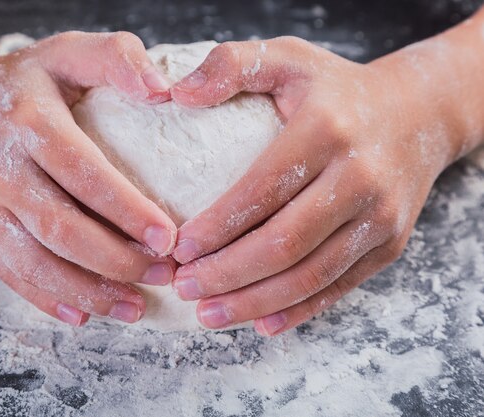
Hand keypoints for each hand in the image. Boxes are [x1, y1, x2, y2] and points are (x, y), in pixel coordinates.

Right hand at [0, 30, 178, 325]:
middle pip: (62, 229)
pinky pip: (11, 276)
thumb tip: (163, 92)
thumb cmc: (25, 82)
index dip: (127, 211)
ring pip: (36, 264)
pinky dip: (51, 300)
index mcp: (26, 124)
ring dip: (90, 292)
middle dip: (118, 261)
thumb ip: (117, 58)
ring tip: (135, 306)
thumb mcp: (69, 52)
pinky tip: (86, 313)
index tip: (168, 238)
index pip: (83, 175)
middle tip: (165, 275)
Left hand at [169, 37, 459, 334]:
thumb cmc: (336, 90)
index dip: (217, 226)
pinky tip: (260, 322)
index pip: (262, 190)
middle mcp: (360, 178)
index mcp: (327, 131)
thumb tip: (177, 93)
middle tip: (183, 286)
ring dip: (253, 302)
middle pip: (283, 244)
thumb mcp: (287, 58)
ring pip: (309, 276)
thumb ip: (230, 65)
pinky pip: (338, 287)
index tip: (179, 248)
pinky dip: (296, 311)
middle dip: (226, 273)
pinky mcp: (389, 244)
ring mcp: (380, 218)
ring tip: (207, 314)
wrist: (418, 113)